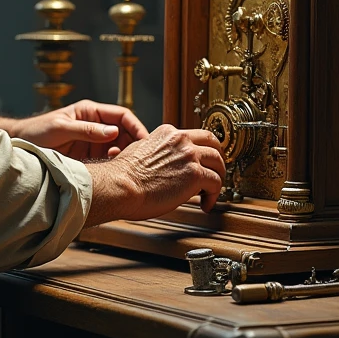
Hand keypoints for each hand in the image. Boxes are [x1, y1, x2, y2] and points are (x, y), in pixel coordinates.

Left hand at [15, 99, 148, 160]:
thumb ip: (86, 130)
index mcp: (91, 112)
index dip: (136, 126)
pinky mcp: (89, 156)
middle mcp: (96, 126)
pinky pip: (108, 160)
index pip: (122, 115)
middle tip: (138, 160)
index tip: (145, 141)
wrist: (22, 145)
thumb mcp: (61, 128)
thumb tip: (113, 132)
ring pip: (119, 148)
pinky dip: (114, 166)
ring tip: (126, 168)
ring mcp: (93, 141)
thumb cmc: (38, 131)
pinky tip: (114, 172)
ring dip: (125, 157)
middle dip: (134, 144)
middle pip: (125, 132)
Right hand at [86, 124, 225, 223]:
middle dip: (217, 159)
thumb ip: (156, 152)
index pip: (194, 137)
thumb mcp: (139, 151)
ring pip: (218, 162)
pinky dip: (213, 196)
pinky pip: (216, 184)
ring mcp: (189, 155)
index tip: (200, 162)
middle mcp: (180, 140)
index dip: (200, 151)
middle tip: (215, 173)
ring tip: (211, 192)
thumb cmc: (123, 176)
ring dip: (218, 178)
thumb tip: (162, 162)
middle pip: (213, 143)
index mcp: (167, 133)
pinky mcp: (195, 174)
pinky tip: (205, 204)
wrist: (120, 186)